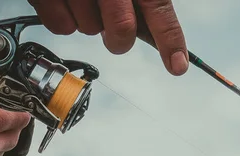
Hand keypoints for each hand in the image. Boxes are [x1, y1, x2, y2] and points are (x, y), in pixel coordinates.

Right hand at [28, 0, 188, 75]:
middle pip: (121, 32)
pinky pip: (62, 27)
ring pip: (88, 30)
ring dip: (87, 20)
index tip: (178, 66)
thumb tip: (155, 33)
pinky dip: (63, 19)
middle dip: (117, 39)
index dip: (170, 41)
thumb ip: (142, 1)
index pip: (159, 10)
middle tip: (111, 27)